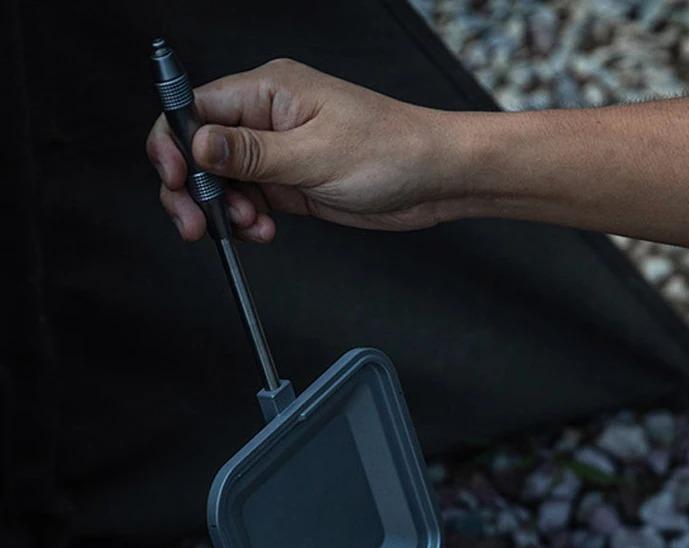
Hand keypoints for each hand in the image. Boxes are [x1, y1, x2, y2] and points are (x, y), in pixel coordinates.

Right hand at [146, 58, 467, 241]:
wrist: (434, 179)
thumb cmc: (391, 151)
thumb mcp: (315, 154)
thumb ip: (252, 153)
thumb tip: (196, 143)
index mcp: (268, 92)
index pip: (193, 109)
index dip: (173, 145)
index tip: (176, 181)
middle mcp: (267, 119)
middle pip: (199, 150)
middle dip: (192, 189)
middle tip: (198, 224)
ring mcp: (278, 152)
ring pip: (223, 182)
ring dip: (226, 211)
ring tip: (254, 228)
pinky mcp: (291, 183)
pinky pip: (251, 202)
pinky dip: (249, 221)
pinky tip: (264, 231)